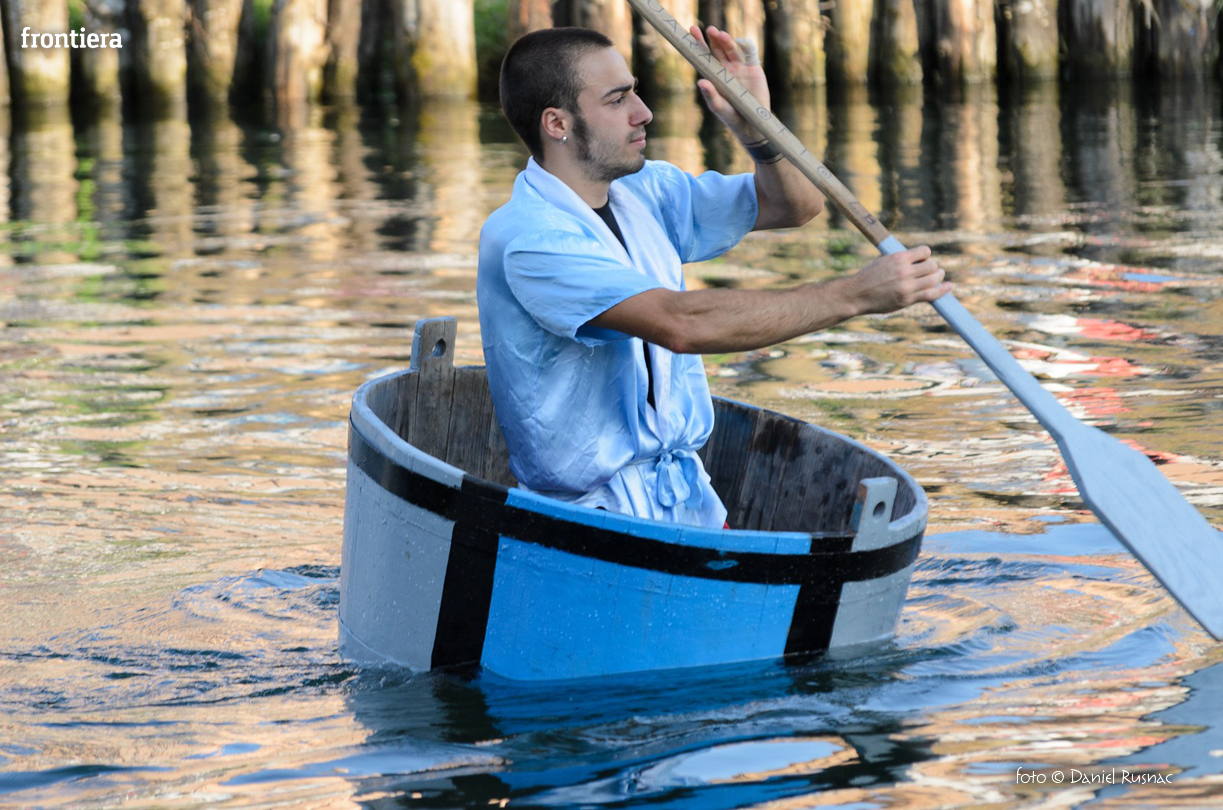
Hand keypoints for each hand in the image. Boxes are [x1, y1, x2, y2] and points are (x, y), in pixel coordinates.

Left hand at [689, 25, 768, 143]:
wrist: (751, 124)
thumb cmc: (730, 116)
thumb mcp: (718, 107)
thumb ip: (710, 94)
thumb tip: (700, 81)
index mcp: (715, 75)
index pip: (704, 56)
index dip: (698, 43)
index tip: (692, 30)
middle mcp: (726, 69)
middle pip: (717, 50)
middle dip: (713, 39)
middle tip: (709, 30)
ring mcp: (740, 68)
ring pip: (732, 50)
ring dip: (726, 41)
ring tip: (721, 35)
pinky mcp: (754, 69)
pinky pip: (750, 54)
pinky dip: (746, 46)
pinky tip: (740, 41)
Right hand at [843, 245, 951, 314]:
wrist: (856, 294)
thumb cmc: (868, 277)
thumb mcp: (882, 261)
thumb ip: (900, 259)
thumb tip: (915, 257)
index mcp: (898, 258)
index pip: (925, 252)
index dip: (926, 255)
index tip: (923, 260)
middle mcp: (904, 271)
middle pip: (932, 265)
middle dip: (933, 267)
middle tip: (930, 270)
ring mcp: (907, 286)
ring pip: (934, 279)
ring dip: (938, 277)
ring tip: (937, 277)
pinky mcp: (907, 299)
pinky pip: (931, 294)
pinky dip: (943, 290)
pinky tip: (949, 287)